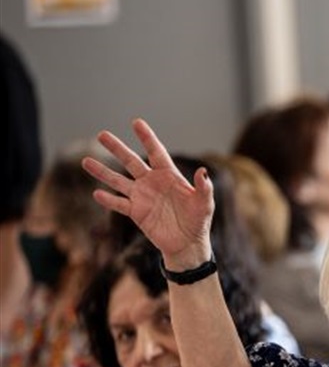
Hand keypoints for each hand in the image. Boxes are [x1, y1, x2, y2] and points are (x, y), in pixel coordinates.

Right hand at [83, 118, 213, 267]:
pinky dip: (108, 200)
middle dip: (117, 148)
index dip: (147, 138)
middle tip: (101, 134)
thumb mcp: (204, 204)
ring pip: (118, 180)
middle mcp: (152, 182)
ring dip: (103, 171)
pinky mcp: (135, 212)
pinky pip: (119, 204)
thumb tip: (204, 171)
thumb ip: (204, 188)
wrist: (187, 243)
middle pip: (131, 161)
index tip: (136, 122)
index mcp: (169, 176)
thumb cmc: (198, 221)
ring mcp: (142, 196)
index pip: (156, 152)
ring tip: (86, 161)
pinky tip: (97, 193)